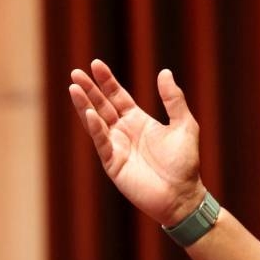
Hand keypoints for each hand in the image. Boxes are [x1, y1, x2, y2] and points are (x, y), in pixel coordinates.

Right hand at [69, 59, 205, 225]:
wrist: (182, 195)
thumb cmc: (185, 162)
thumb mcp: (184, 125)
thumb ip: (174, 100)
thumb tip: (164, 72)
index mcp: (140, 121)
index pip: (118, 97)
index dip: (107, 81)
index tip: (96, 64)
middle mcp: (125, 132)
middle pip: (103, 106)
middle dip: (90, 89)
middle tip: (76, 73)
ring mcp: (117, 147)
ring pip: (96, 121)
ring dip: (85, 105)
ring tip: (74, 87)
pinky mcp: (113, 163)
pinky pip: (101, 141)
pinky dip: (94, 127)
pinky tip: (88, 112)